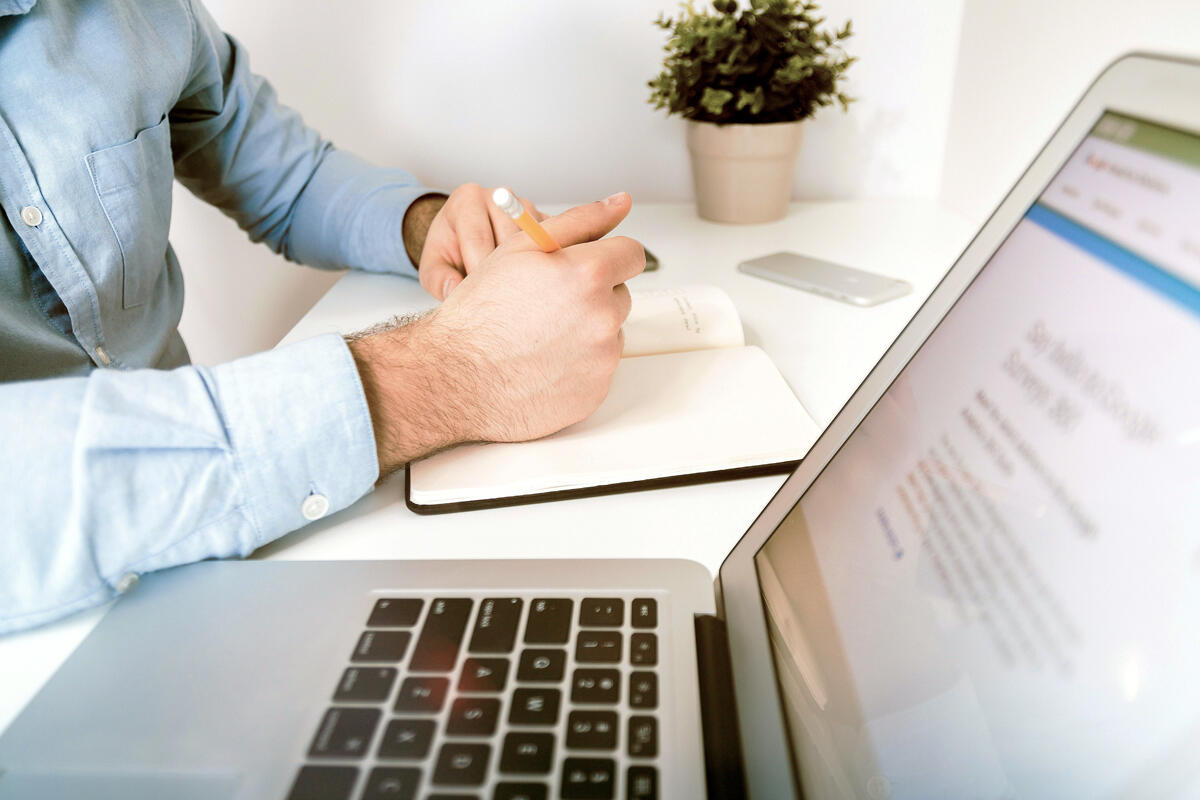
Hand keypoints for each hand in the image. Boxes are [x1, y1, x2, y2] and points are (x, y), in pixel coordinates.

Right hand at [349, 192, 642, 473]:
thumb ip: (580, 221)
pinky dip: (578, 365)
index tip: (587, 266)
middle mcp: (603, 317)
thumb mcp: (522, 248)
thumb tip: (620, 202)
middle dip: (593, 295)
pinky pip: (599, 368)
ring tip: (541, 335)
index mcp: (589, 274)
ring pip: (610, 333)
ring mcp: (602, 358)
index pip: (631, 254)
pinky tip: (543, 362)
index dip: (607, 257)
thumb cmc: (481, 312)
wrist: (456, 377)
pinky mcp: (596, 391)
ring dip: (586, 330)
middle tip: (548, 304)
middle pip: (620, 295)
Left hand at [417, 183, 545, 300]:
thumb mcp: (433, 267)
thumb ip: (439, 279)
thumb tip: (454, 290)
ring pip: (534, 243)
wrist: (466, 239)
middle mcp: (499, 196)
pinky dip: (544, 264)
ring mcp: (525, 206)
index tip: (480, 296)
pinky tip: (530, 280)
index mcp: (466, 199)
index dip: (479, 271)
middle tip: (499, 297)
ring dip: (527, 269)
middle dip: (505, 272)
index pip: (478, 237)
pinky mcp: (546, 219)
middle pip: (510, 240)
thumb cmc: (449, 252)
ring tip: (514, 289)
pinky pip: (552, 245)